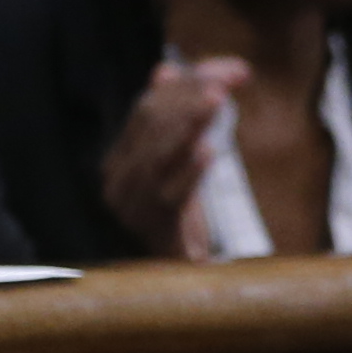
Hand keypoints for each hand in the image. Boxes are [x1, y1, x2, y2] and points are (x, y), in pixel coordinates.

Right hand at [100, 56, 245, 258]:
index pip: (147, 108)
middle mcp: (118, 181)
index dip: (187, 83)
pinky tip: (211, 151)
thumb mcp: (174, 167)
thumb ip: (169, 123)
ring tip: (217, 100)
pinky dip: (190, 171)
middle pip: (152, 125)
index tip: (233, 69)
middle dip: (193, 96)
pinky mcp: (154, 231)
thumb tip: (164, 69)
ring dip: (189, 124)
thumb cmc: (174, 219)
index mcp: (120, 160)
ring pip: (158, 156)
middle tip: (230, 78)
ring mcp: (132, 207)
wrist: (170, 284)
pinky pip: (171, 197)